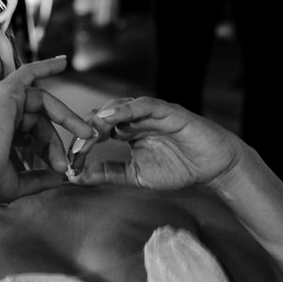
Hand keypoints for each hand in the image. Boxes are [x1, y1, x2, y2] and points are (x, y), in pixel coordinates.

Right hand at [0, 56, 95, 203]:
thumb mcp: (18, 180)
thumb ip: (39, 177)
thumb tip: (61, 179)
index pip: (31, 133)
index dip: (49, 148)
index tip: (63, 166)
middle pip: (39, 118)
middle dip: (60, 136)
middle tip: (81, 147)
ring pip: (42, 102)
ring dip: (66, 116)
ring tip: (85, 133)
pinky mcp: (6, 92)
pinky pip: (28, 72)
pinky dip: (45, 65)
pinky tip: (63, 62)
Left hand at [71, 97, 242, 192]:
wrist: (214, 167)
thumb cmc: (179, 168)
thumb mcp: (136, 175)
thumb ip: (108, 173)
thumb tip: (76, 177)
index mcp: (126, 131)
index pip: (95, 133)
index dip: (80, 146)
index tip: (68, 164)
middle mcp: (135, 118)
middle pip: (101, 118)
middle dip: (84, 133)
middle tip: (72, 150)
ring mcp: (151, 112)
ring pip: (118, 107)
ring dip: (100, 119)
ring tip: (86, 133)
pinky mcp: (167, 110)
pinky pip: (143, 104)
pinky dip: (125, 109)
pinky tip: (110, 118)